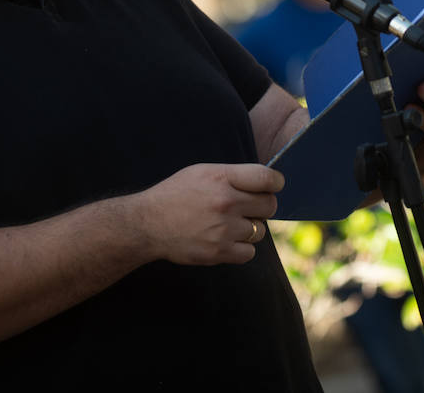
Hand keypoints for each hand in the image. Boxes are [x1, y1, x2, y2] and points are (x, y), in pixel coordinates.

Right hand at [140, 163, 282, 265]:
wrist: (148, 223)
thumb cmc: (177, 194)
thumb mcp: (202, 172)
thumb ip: (234, 175)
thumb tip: (267, 182)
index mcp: (222, 178)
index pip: (267, 179)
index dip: (275, 183)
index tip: (272, 187)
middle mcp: (226, 202)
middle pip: (269, 206)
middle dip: (263, 206)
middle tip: (248, 207)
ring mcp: (223, 229)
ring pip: (260, 230)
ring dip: (250, 228)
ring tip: (229, 224)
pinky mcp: (218, 251)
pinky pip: (250, 252)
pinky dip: (243, 248)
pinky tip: (228, 240)